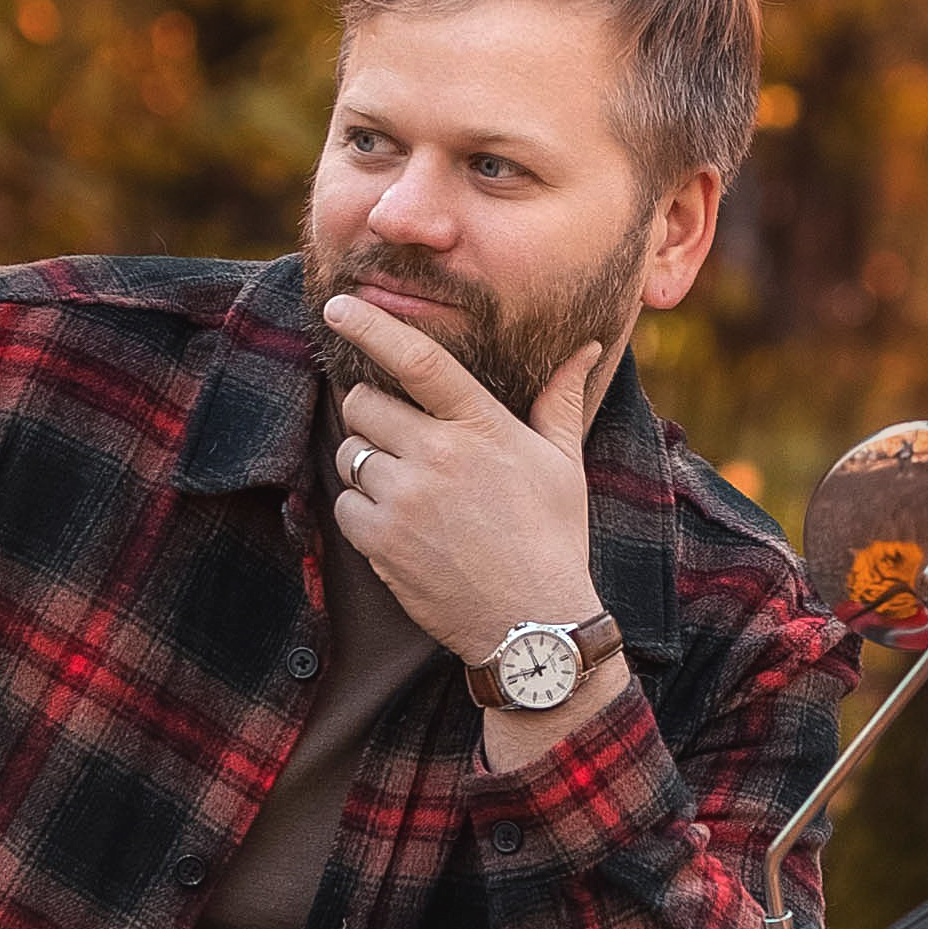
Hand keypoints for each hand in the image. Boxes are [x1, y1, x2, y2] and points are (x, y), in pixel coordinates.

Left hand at [322, 289, 606, 665]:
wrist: (533, 624)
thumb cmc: (552, 538)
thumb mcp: (562, 464)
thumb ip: (559, 400)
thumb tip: (589, 348)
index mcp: (482, 427)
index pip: (417, 360)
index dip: (371, 326)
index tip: (338, 304)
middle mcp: (438, 456)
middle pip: (362, 405)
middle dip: (370, 413)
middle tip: (399, 437)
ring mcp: (406, 500)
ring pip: (351, 454)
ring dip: (369, 465)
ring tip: (411, 490)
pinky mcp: (382, 542)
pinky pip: (345, 505)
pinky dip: (362, 511)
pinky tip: (401, 526)